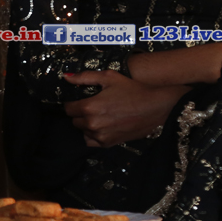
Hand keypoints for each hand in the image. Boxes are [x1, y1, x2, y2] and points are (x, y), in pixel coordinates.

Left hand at [62, 71, 189, 147]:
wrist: (155, 107)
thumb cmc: (132, 89)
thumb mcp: (109, 77)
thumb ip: (84, 77)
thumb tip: (66, 77)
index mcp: (89, 107)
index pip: (68, 108)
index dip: (72, 102)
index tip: (78, 99)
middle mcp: (92, 124)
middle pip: (74, 120)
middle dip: (79, 113)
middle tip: (91, 106)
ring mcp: (100, 136)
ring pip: (82, 131)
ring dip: (86, 124)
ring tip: (99, 115)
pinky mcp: (109, 143)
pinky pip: (91, 142)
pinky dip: (92, 135)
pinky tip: (102, 126)